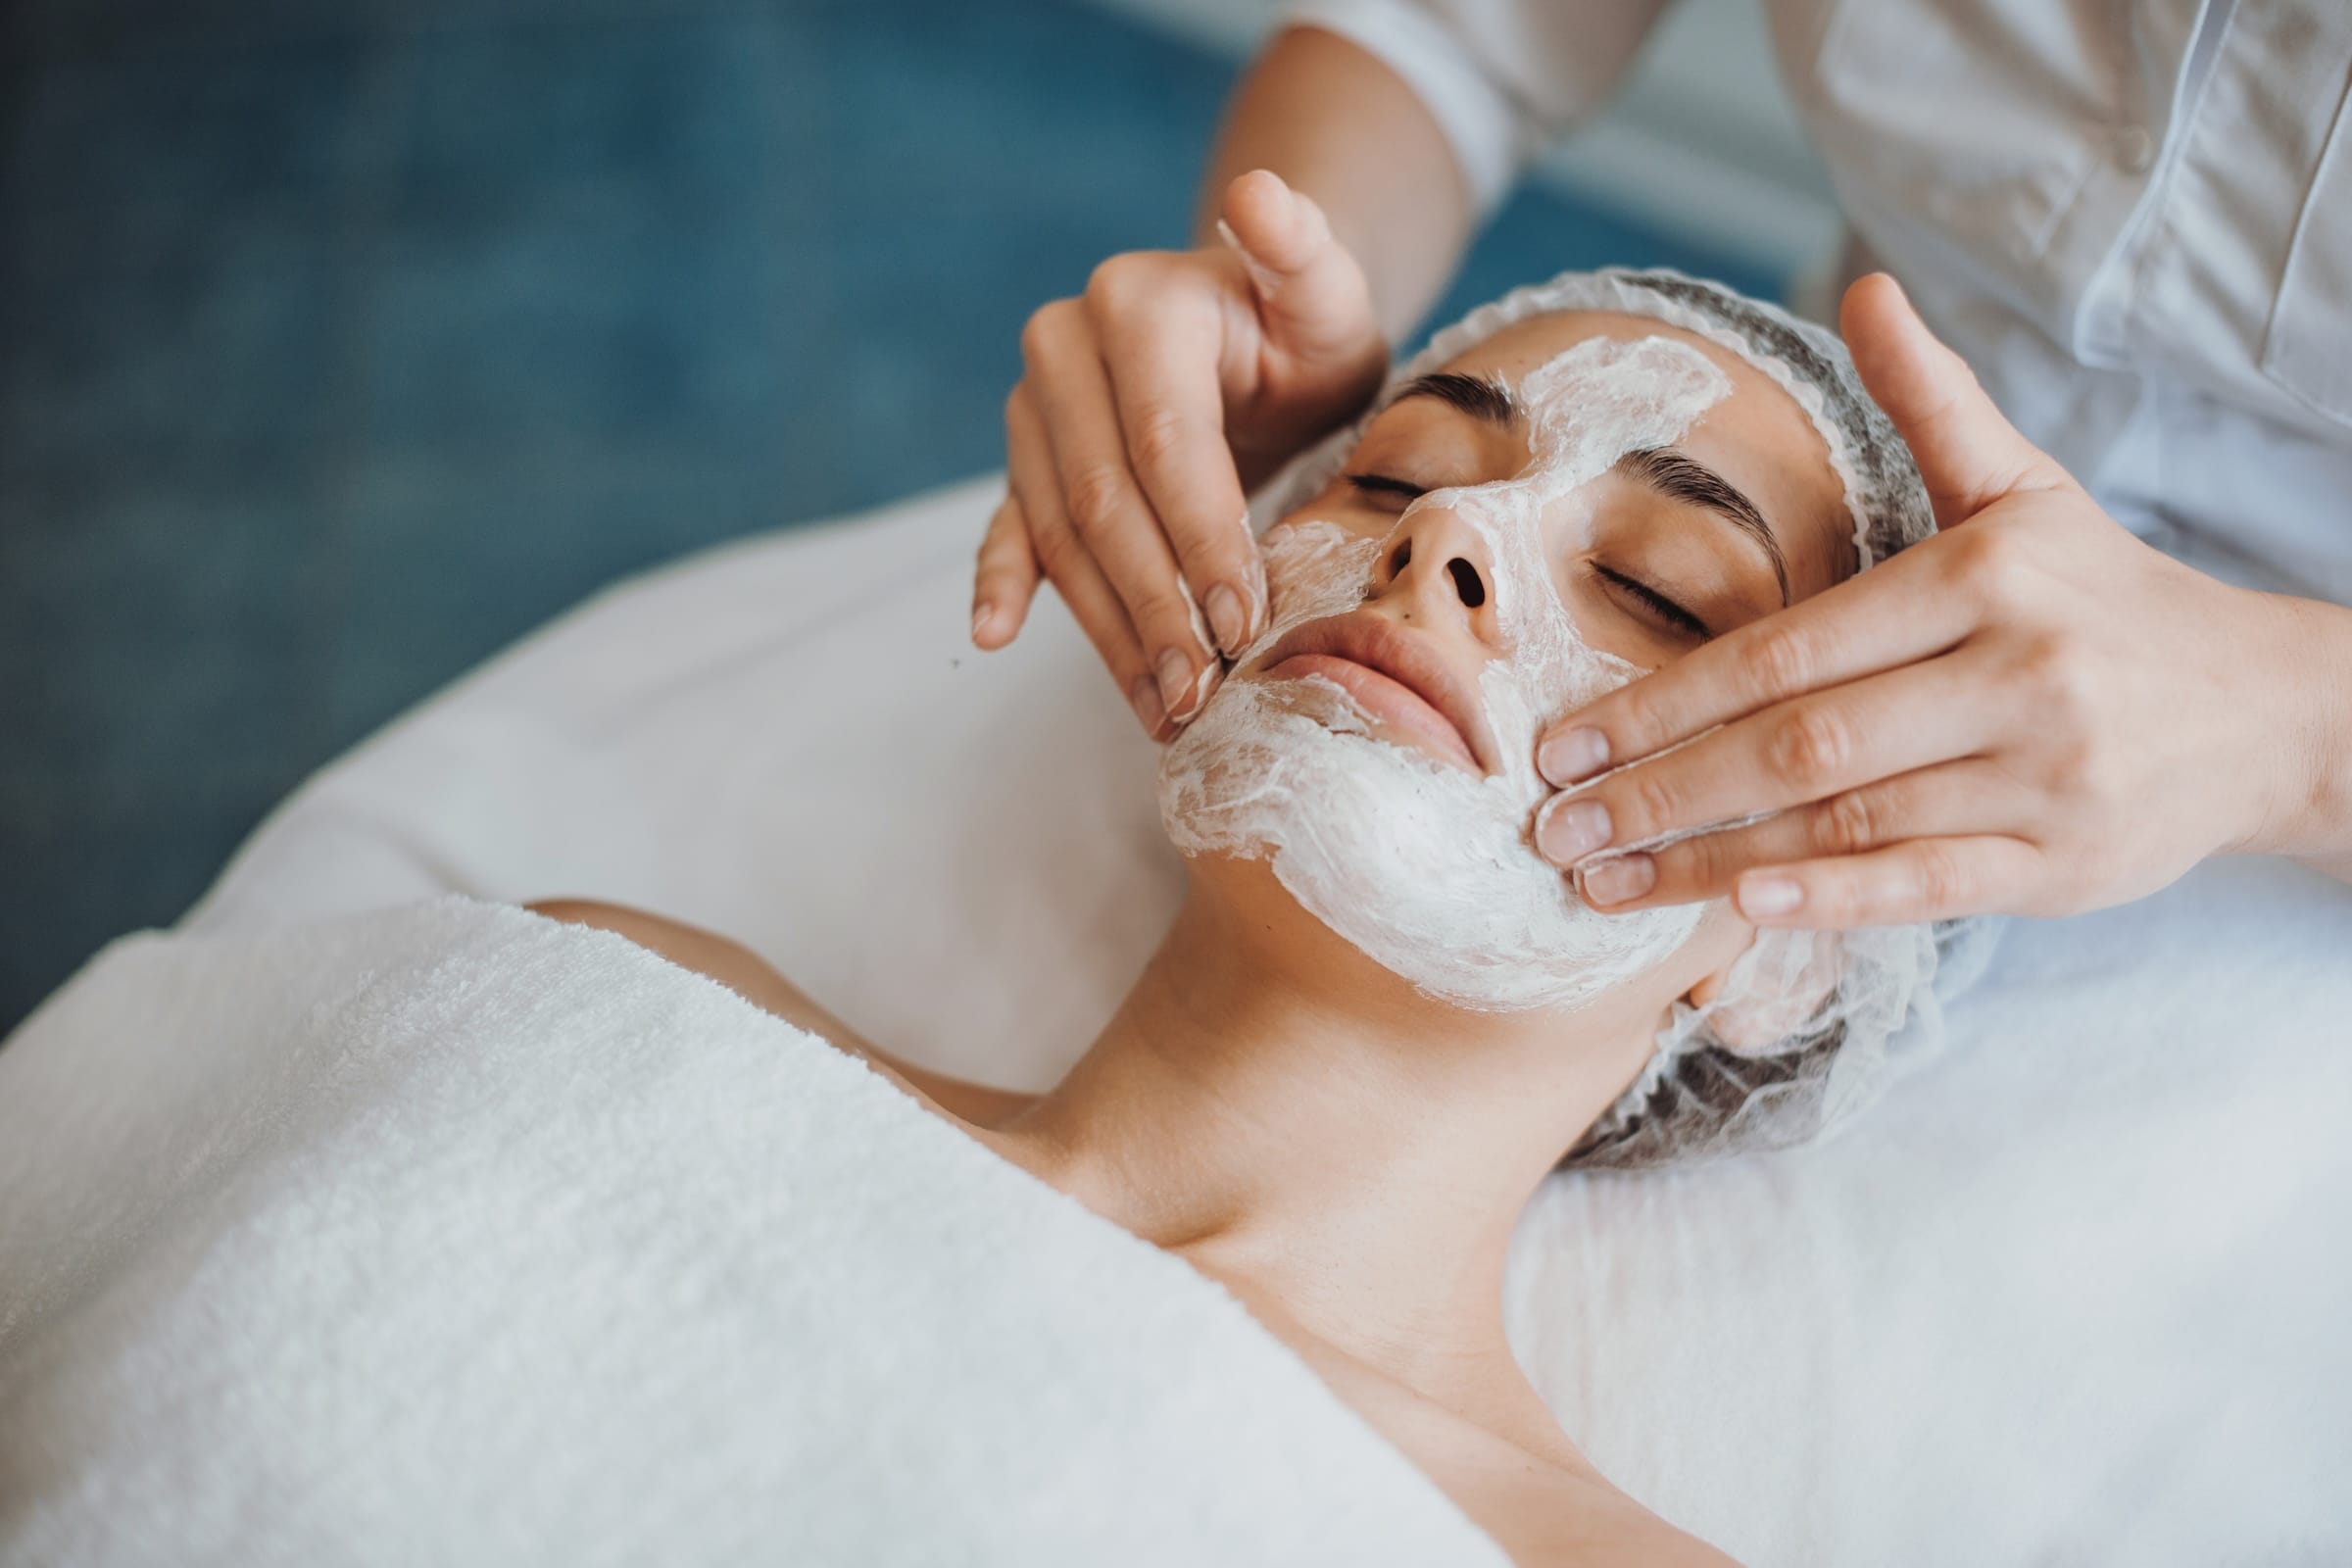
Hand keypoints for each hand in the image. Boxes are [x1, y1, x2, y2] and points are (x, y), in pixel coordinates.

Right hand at [976, 170, 1387, 737]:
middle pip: (1103, 502)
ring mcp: (1034, 411)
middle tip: (1202, 691)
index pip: (1164, 444)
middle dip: (1155, 607)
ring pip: (1063, 536)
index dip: (1203, 539)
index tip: (1246, 625)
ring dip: (1109, 630)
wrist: (1254, 335)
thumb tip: (1260, 194)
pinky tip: (994, 636)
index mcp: (1132, 305)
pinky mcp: (1023, 462)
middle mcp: (1062, 349)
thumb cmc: (1301, 327)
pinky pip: (1009, 529)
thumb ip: (1303, 250)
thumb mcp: (1324, 290)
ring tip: (1162, 708)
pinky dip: (1002, 584)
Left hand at [1530, 273, 2325, 928]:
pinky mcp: (2066, 866)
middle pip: (1800, 742)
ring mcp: (2044, 778)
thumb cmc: (2105, 597)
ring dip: (1709, 859)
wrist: (2263, 709)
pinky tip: (1738, 908)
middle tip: (1550, 825)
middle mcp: (2015, 675)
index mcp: (1982, 576)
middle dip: (1659, 789)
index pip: (1787, 649)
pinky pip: (1927, 885)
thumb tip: (1866, 288)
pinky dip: (1830, 899)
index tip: (1560, 740)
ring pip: (1846, 824)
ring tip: (1599, 880)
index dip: (1663, 701)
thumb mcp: (2026, 489)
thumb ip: (1935, 403)